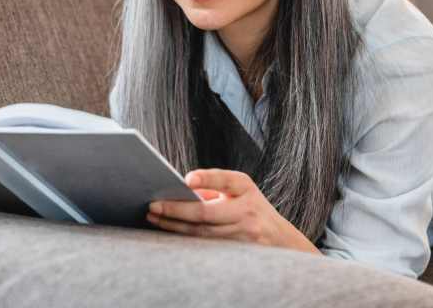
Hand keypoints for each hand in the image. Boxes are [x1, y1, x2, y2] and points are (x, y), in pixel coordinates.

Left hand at [147, 168, 319, 253]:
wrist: (279, 238)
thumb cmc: (251, 205)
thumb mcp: (239, 188)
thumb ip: (213, 186)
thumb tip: (181, 189)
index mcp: (245, 188)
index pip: (225, 180)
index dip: (206, 179)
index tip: (187, 179)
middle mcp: (246, 211)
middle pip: (206, 214)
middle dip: (177, 210)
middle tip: (153, 205)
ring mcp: (242, 235)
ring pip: (202, 233)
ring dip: (175, 226)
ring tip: (154, 217)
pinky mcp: (236, 252)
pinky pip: (205, 245)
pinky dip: (185, 238)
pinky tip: (168, 231)